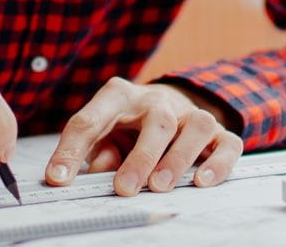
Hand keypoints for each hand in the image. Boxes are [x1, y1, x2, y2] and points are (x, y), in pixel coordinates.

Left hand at [44, 77, 243, 195]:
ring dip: (179, 158)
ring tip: (161, 186)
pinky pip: (227, 144)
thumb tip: (95, 175)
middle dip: (141, 157)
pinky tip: (202, 181)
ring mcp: (191, 114)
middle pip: (156, 120)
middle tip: (126, 188)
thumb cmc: (127, 126)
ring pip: (196, 126)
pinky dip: (218, 163)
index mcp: (119, 97)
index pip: (91, 119)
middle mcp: (158, 101)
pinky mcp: (218, 132)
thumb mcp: (102, 135)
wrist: (168, 106)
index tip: (58, 178)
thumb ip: (95, 153)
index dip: (72, 150)